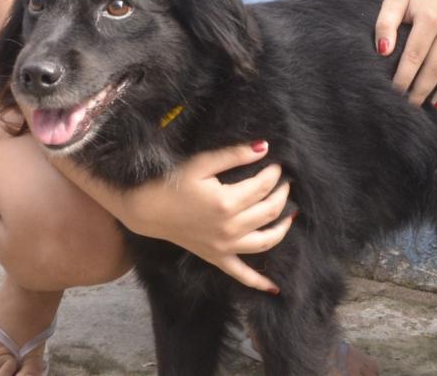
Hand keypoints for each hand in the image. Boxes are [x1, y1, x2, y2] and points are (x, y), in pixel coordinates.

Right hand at [118, 141, 290, 292]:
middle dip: (282, 194)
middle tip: (284, 182)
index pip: (263, 186)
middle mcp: (230, 228)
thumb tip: (263, 147)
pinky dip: (258, 282)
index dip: (273, 173)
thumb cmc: (171, 183)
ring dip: (282, 228)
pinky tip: (274, 288)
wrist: (146, 209)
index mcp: (227, 203)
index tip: (277, 164)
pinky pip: (241, 274)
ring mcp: (225, 247)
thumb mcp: (201, 164)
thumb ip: (233, 155)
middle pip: (269, 211)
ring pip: (265, 241)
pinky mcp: (217, 258)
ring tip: (290, 214)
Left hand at [375, 0, 436, 107]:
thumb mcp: (392, 2)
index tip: (395, 93)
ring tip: (434, 104)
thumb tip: (383, 52)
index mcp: (429, 18)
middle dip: (422, 90)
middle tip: (411, 105)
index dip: (404, 79)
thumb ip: (384, 25)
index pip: (415, 58)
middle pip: (436, 67)